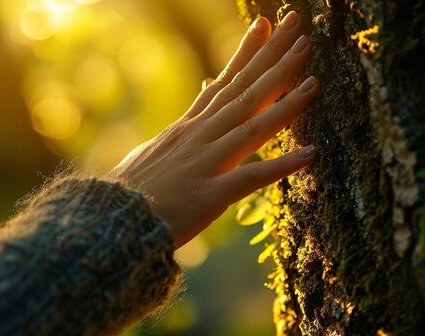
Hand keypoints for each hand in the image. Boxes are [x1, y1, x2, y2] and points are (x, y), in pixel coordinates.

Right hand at [111, 11, 318, 247]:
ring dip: (285, 103)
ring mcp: (206, 163)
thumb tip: (186, 122)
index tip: (265, 24)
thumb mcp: (153, 153)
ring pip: (252, 126)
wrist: (109, 222)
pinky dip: (282, 165)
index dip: (246, 52)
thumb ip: (176, 136)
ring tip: (315, 80)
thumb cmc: (130, 192)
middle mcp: (199, 136)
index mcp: (187, 128)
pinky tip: (311, 153)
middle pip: (242, 91)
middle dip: (273, 59)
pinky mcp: (210, 195)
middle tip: (297, 27)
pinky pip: (252, 177)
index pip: (222, 81)